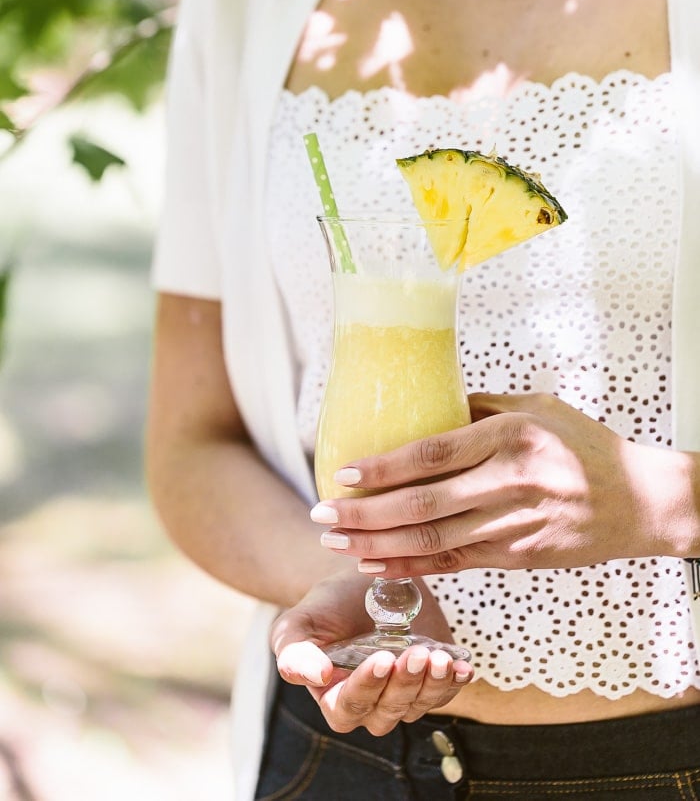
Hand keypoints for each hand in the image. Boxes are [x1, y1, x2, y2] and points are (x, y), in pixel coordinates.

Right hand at [271, 569, 472, 735]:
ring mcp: (403, 696)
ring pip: (418, 706)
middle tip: (413, 653)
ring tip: (439, 658)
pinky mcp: (430, 681)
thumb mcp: (298, 623)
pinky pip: (444, 693)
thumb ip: (294, 651)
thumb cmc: (325, 607)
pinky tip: (462, 667)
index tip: (380, 659)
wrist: (358, 586)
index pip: (348, 708)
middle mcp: (371, 705)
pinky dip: (455, 683)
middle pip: (388, 712)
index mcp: (334, 699)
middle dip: (403, 685)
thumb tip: (316, 677)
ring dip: (432, 685)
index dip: (366, 687)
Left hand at [310, 393, 688, 576]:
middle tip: (321, 515)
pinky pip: (454, 563)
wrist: (640, 501)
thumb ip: (481, 405)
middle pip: (423, 504)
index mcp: (510, 437)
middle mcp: (509, 482)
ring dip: (378, 545)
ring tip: (337, 542)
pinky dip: (412, 566)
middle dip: (364, 514)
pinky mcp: (518, 556)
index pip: (433, 454)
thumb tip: (427, 399)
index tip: (343, 473)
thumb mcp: (537, 407)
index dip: (383, 467)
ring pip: (433, 541)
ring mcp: (514, 525)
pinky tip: (377, 562)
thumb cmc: (584, 445)